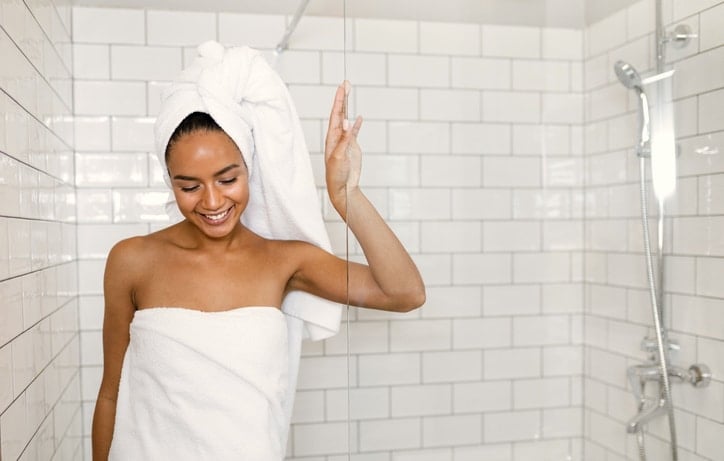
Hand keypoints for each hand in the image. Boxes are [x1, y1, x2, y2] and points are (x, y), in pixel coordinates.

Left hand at [325, 81, 362, 216]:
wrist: (342, 187)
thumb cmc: (336, 174)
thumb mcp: (339, 156)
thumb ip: (345, 139)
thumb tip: (348, 122)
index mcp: (332, 137)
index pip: (336, 114)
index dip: (339, 100)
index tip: (342, 87)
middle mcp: (337, 136)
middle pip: (341, 113)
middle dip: (343, 98)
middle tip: (346, 84)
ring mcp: (345, 141)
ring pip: (347, 120)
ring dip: (349, 107)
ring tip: (350, 94)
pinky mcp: (352, 147)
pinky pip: (355, 132)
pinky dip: (357, 124)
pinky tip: (359, 117)